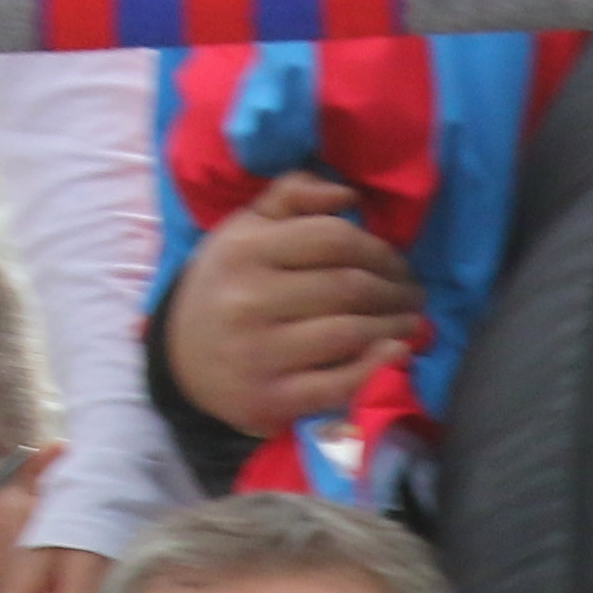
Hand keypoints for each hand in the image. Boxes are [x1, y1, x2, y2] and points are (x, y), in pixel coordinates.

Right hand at [160, 171, 420, 439]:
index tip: (397, 262)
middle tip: (412, 294)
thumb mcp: (244, 229)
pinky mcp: (269, 399)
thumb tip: (347, 194)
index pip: (334, 239)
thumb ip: (291, 197)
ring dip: (395, 326)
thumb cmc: (226, 284)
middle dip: (395, 289)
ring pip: (350, 333)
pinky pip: (338, 384)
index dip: (379, 249)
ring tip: (411, 321)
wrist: (180, 357)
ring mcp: (257, 354)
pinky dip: (377, 367)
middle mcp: (246, 301)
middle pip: (348, 287)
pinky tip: (398, 352)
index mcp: (243, 251)